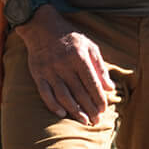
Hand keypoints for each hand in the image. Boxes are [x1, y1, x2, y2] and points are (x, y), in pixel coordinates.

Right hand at [17, 8, 117, 125]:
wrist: (42, 27)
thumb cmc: (70, 37)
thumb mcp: (89, 46)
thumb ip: (100, 67)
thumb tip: (110, 88)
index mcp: (79, 56)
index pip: (92, 83)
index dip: (99, 98)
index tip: (104, 110)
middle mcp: (64, 64)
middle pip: (79, 92)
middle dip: (89, 108)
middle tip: (96, 121)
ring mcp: (50, 70)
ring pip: (63, 95)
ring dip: (74, 110)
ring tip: (84, 121)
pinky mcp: (38, 74)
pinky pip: (45, 93)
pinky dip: (53, 105)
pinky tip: (62, 114)